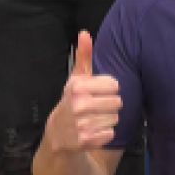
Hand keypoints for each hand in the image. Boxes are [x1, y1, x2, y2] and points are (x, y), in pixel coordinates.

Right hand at [45, 32, 122, 152]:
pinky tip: (92, 132)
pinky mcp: (86, 141)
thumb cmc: (72, 102)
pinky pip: (110, 134)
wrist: (57, 136)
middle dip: (109, 106)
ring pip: (115, 118)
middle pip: (117, 102)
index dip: (109, 90)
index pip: (114, 85)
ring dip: (107, 120)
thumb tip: (85, 32)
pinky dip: (105, 134)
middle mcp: (78, 105)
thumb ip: (83, 56)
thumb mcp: (76, 79)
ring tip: (93, 120)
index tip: (97, 93)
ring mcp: (81, 124)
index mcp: (77, 87)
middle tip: (95, 109)